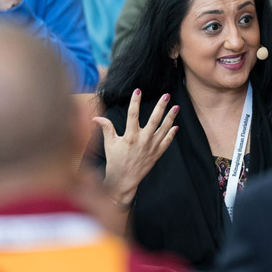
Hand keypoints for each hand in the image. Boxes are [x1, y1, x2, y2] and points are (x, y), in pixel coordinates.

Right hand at [93, 89, 178, 206]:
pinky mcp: (157, 154)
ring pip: (164, 129)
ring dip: (171, 117)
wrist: (124, 180)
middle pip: (154, 119)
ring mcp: (152, 147)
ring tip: (176, 107)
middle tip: (166, 95)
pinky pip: (167, 142)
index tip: (138, 90)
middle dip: (161, 106)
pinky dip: (171, 134)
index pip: (133, 114)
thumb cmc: (115, 162)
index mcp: (130, 136)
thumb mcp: (109, 144)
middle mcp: (143, 140)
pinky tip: (175, 126)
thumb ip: (106, 128)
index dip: (135, 101)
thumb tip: (95, 117)